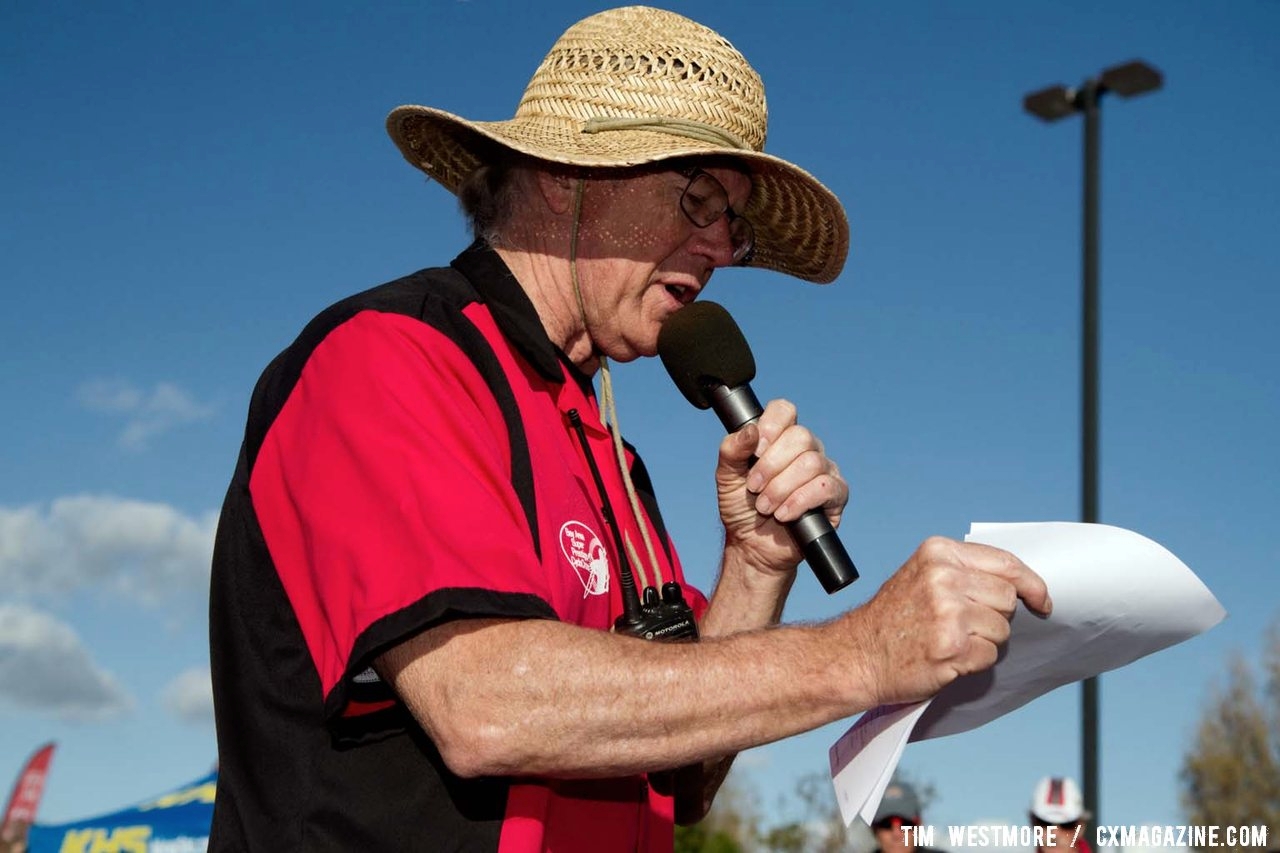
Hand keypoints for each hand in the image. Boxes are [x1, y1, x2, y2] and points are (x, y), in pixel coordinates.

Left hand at [715, 398, 848, 576]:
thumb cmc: (741, 508)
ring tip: (765, 507)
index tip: (755, 451)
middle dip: (771, 465)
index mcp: (780, 438)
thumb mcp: (726, 477)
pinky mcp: (836, 496)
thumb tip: (751, 430)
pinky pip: (826, 487)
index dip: (771, 426)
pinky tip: (784, 515)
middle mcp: (806, 450)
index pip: (784, 411)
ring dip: (781, 488)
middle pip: (800, 437)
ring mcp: (824, 471)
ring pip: (811, 463)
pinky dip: (800, 501)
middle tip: (754, 487)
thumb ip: (731, 450)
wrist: (752, 546)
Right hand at [843, 537, 1052, 705]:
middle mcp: (943, 578)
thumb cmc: (893, 619)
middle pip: (1008, 598)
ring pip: (1002, 629)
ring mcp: (948, 612)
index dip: (1031, 584)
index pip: (1005, 563)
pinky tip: (947, 657)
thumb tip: (1019, 585)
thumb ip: (964, 572)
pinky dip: (974, 662)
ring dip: (984, 641)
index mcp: (938, 553)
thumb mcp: (922, 576)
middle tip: (966, 625)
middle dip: (996, 616)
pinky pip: (989, 655)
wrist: (858, 654)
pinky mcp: (952, 646)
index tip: (1041, 600)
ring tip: (950, 640)